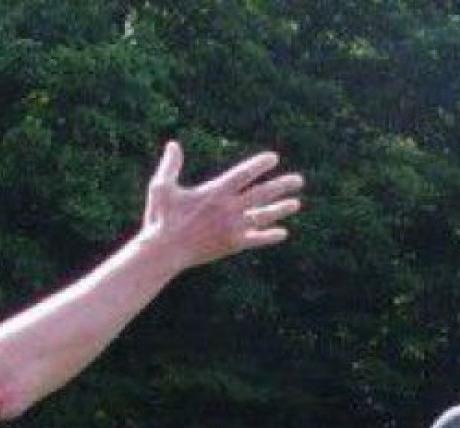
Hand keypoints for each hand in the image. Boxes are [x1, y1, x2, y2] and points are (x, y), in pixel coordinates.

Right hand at [140, 142, 304, 270]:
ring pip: (263, 216)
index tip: (273, 158)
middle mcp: (228, 209)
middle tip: (299, 180)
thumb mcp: (161, 187)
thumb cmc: (161, 218)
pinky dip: (269, 236)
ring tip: (296, 203)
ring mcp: (233, 228)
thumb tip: (173, 144)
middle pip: (262, 194)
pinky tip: (282, 233)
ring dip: (281, 209)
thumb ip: (170, 166)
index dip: (259, 165)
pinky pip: (256, 239)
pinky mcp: (232, 244)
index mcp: (214, 192)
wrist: (164, 252)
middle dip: (282, 186)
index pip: (244, 174)